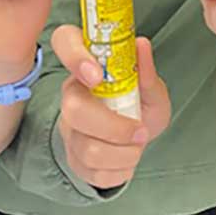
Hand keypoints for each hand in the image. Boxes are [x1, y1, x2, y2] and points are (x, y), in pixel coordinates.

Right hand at [54, 28, 170, 189]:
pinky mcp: (73, 158)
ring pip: (87, 148)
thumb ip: (146, 72)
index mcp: (87, 67)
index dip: (74, 57)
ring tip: (137, 147)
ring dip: (123, 154)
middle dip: (115, 128)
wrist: (135, 141)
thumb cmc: (139, 107)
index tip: (97, 75)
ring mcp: (69, 128)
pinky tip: (126, 160)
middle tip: (141, 132)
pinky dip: (119, 171)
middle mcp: (71, 95)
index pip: (64, 42)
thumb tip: (142, 45)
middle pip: (74, 110)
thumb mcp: (151, 90)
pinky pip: (92, 172)